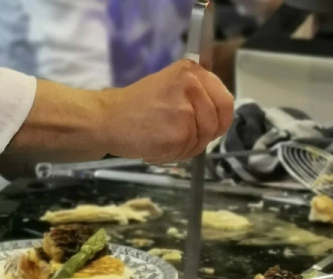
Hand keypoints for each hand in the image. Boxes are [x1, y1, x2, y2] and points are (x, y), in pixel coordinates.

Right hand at [101, 60, 233, 162]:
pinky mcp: (179, 134)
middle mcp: (191, 85)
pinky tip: (158, 146)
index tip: (209, 126)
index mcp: (191, 71)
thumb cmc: (136, 106)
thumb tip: (219, 116)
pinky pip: (189, 151)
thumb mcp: (170, 86)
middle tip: (184, 136)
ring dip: (188, 146)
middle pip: (218, 121)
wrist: (107, 119)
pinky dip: (176, 154)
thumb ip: (196, 94)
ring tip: (166, 140)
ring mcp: (186, 110)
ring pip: (204, 138)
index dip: (220, 118)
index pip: (224, 100)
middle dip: (204, 134)